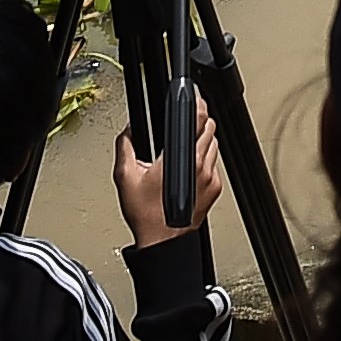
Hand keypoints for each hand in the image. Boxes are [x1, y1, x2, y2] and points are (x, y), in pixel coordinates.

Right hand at [114, 98, 223, 248]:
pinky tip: (190, 164)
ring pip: (214, 144)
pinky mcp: (214, 190)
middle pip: (209, 128)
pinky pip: (215, 164)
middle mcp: (201, 166)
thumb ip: (126, 147)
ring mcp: (210, 178)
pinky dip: (206, 158)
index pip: (198, 119)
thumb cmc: (147, 216)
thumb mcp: (125, 177)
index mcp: (182, 159)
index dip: (197, 103)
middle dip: (198, 120)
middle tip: (186, 119)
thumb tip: (128, 131)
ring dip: (203, 138)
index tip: (193, 96)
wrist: (162, 243)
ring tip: (185, 143)